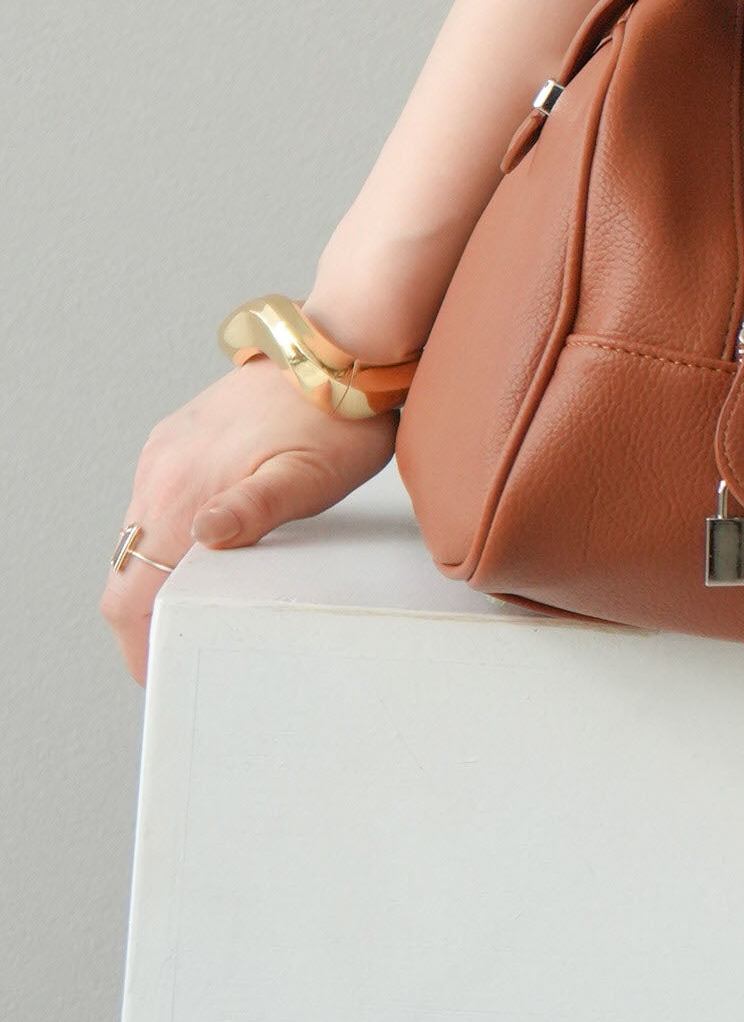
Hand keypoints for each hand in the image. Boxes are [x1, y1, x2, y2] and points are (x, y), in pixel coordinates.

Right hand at [100, 362, 393, 687]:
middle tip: (182, 642)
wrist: (340, 354)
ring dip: (155, 573)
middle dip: (144, 614)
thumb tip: (201, 537)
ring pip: (138, 534)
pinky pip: (156, 500)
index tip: (158, 667)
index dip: (138, 642)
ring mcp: (165, 451)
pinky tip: (205, 545)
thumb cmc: (335, 420)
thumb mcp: (308, 479)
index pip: (128, 592)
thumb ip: (253, 512)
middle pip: (125, 569)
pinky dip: (166, 534)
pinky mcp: (178, 437)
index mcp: (181, 490)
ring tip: (197, 601)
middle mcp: (161, 470)